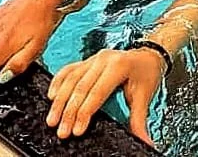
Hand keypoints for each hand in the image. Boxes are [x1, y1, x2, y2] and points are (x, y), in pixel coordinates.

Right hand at [46, 47, 164, 142]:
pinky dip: (58, 81)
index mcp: (118, 66)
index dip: (85, 112)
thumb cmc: (146, 74)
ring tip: (52, 120)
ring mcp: (94, 58)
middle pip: (81, 87)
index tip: (76, 131)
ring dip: (60, 100)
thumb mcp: (144, 97)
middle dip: (69, 111)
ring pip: (71, 78)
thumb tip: (145, 142)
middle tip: (61, 131)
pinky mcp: (87, 60)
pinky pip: (69, 69)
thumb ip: (139, 121)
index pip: (97, 92)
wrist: (147, 54)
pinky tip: (51, 95)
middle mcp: (103, 59)